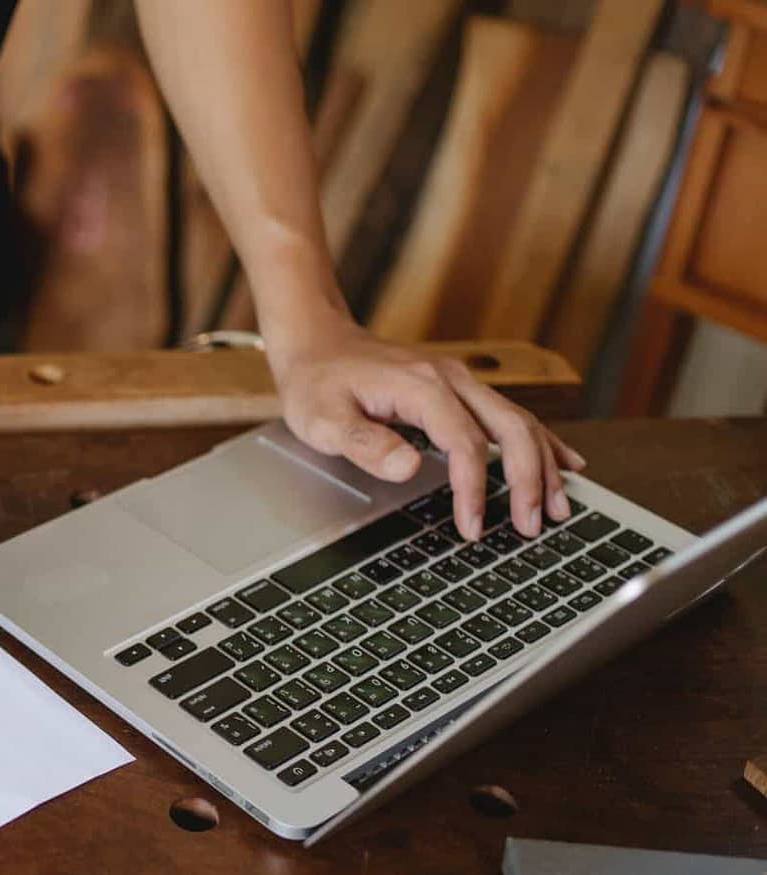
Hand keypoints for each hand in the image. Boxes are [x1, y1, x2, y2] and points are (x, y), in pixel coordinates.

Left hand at [270, 325, 586, 541]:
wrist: (318, 340)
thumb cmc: (316, 381)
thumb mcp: (322, 419)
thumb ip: (364, 444)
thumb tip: (409, 468)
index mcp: (421, 387)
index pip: (466, 444)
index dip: (474, 489)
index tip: (472, 527)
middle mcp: (451, 379)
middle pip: (511, 429)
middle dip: (528, 480)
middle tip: (532, 527)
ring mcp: (459, 381)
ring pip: (519, 422)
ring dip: (542, 466)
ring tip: (557, 508)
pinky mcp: (459, 389)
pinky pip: (511, 415)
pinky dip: (541, 442)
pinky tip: (563, 463)